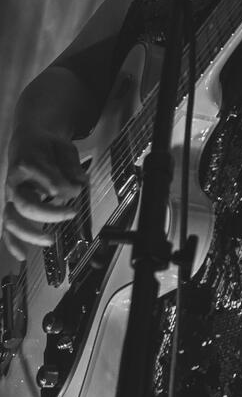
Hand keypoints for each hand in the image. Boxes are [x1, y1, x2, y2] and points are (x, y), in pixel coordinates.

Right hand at [2, 125, 87, 259]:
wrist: (26, 140)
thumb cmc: (46, 145)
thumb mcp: (63, 147)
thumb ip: (71, 166)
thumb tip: (79, 185)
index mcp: (28, 164)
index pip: (48, 183)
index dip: (66, 189)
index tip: (79, 189)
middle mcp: (14, 182)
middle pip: (27, 205)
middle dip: (50, 213)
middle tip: (73, 213)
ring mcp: (9, 196)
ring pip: (12, 219)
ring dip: (30, 233)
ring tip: (50, 240)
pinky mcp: (9, 205)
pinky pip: (6, 226)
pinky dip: (11, 242)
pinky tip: (21, 255)